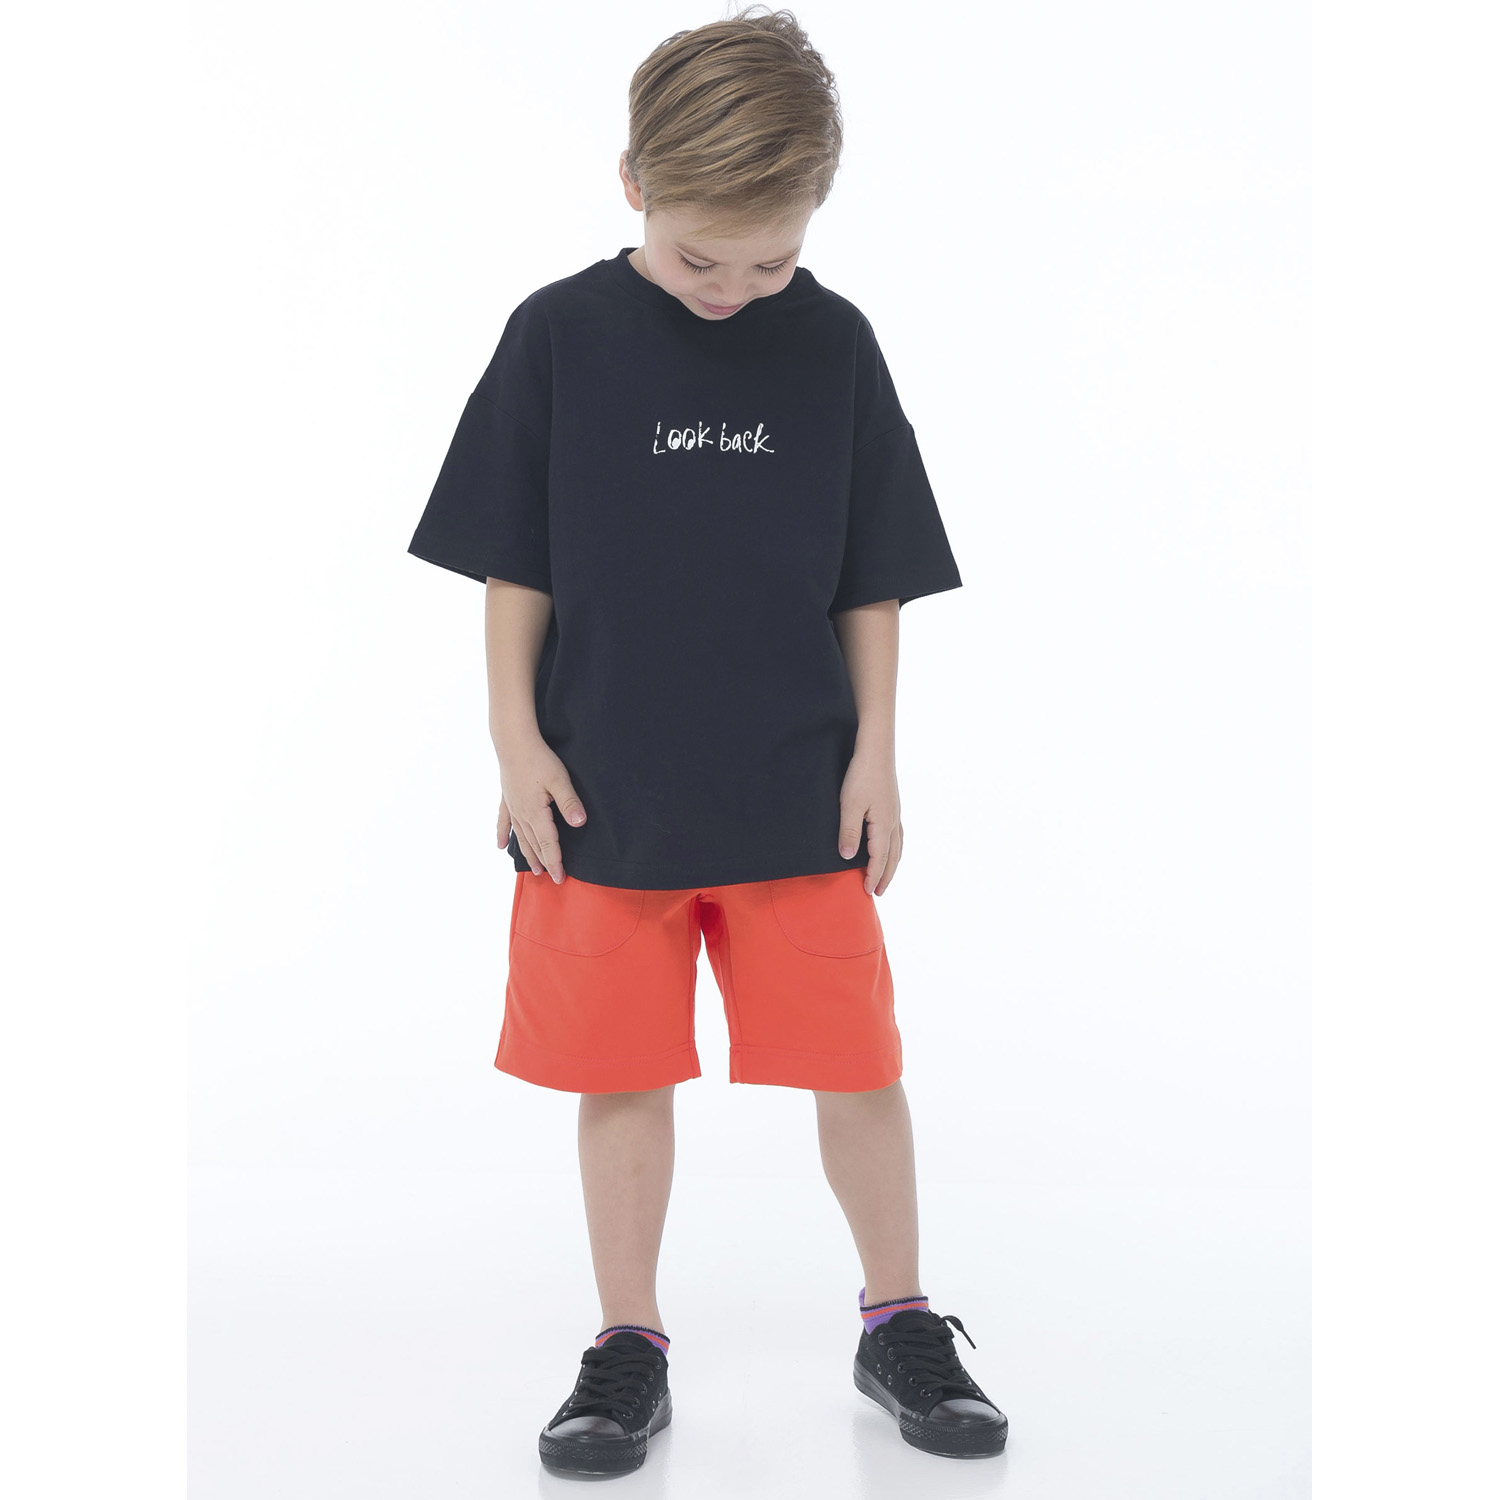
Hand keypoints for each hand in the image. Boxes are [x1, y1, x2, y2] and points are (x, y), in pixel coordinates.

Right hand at [496, 735, 585, 882]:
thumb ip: (569, 803)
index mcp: (536, 813)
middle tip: (551, 878)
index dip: (556, 861)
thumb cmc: (539, 759)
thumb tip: (579, 823)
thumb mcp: (559, 780)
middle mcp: (522, 815)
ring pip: (521, 837)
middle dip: (544, 861)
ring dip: (528, 853)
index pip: (548, 844)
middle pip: (535, 844)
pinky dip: (503, 834)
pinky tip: (501, 845)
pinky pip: (504, 822)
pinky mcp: (507, 798)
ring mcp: (513, 807)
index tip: (560, 877)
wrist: (513, 742)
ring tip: (534, 868)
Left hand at [838, 745, 902, 895]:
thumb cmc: (861, 774)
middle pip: (892, 856)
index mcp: (883, 825)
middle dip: (886, 876)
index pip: (879, 859)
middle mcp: (893, 822)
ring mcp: (895, 813)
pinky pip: (897, 834)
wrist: (876, 748)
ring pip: (897, 846)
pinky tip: (890, 845)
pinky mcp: (893, 804)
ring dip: (892, 863)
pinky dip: (895, 847)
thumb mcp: (850, 804)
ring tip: (887, 875)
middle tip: (879, 892)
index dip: (873, 876)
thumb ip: (849, 831)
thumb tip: (849, 857)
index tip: (867, 891)